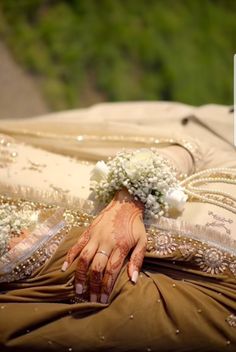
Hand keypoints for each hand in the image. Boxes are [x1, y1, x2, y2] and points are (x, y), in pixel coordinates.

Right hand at [61, 188, 146, 303]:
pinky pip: (77, 245)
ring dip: (80, 275)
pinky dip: (69, 256)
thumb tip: (132, 279)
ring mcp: (95, 236)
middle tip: (91, 299)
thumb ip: (137, 260)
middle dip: (93, 285)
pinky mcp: (88, 231)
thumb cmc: (135, 224)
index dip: (106, 287)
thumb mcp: (143, 241)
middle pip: (96, 267)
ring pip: (84, 258)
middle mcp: (106, 242)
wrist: (126, 203)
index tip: (103, 300)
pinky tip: (65, 268)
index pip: (111, 271)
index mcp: (120, 246)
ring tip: (78, 289)